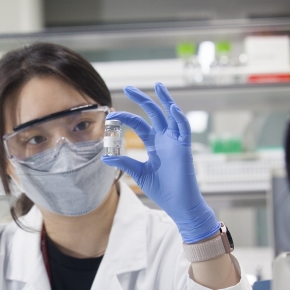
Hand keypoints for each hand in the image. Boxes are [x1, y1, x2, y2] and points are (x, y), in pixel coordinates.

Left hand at [101, 83, 219, 243]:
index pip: (138, 124)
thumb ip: (124, 163)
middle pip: (153, 113)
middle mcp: (164, 139)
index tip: (111, 116)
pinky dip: (179, 118)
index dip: (126, 118)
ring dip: (166, 100)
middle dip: (142, 100)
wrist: (178, 204)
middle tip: (129, 88)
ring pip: (171, 115)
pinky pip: (183, 130)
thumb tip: (105, 158)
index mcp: (153, 144)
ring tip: (158, 86)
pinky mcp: (184, 149)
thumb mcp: (139, 173)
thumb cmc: (162, 189)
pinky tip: (172, 108)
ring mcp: (175, 142)